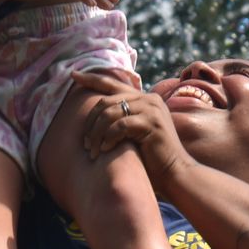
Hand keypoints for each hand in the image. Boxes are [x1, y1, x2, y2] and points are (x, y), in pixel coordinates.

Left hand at [69, 70, 194, 195]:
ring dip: (96, 134)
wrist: (175, 173)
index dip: (91, 79)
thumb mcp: (135, 133)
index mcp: (144, 98)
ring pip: (110, 113)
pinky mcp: (151, 122)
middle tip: (85, 144)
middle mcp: (149, 99)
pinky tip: (105, 151)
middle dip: (91, 122)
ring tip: (93, 151)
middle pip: (106, 101)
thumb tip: (97, 117)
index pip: (113, 83)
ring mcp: (151, 109)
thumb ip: (122, 120)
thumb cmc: (152, 159)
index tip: (73, 75)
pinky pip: (120, 126)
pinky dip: (109, 138)